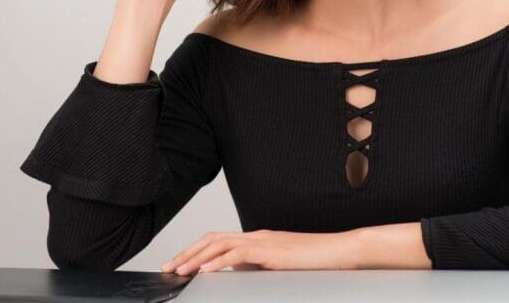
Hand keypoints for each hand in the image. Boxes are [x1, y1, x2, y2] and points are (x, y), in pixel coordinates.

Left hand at [159, 229, 357, 274]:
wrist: (339, 251)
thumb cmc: (315, 261)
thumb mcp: (278, 265)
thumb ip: (257, 266)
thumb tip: (235, 272)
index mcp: (257, 239)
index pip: (218, 240)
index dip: (195, 250)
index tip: (179, 263)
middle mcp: (256, 236)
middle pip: (212, 239)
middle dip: (187, 252)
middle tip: (169, 266)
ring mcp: (263, 241)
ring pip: (220, 244)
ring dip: (196, 257)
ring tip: (180, 270)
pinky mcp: (271, 251)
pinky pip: (239, 253)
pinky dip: (218, 262)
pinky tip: (206, 271)